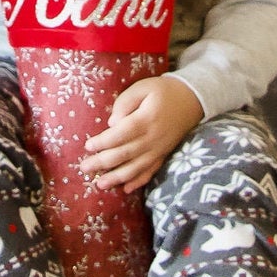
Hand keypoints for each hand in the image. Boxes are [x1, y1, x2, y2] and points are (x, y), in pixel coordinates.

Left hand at [80, 74, 203, 192]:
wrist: (191, 100)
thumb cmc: (162, 91)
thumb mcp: (143, 87)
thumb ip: (125, 102)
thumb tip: (112, 124)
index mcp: (145, 120)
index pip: (120, 134)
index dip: (103, 142)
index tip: (87, 146)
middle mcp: (152, 139)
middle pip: (124, 154)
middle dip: (103, 163)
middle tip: (84, 168)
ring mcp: (159, 150)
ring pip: (135, 168)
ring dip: (116, 178)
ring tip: (100, 184)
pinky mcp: (163, 155)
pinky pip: (150, 172)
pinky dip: (138, 182)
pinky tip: (126, 189)